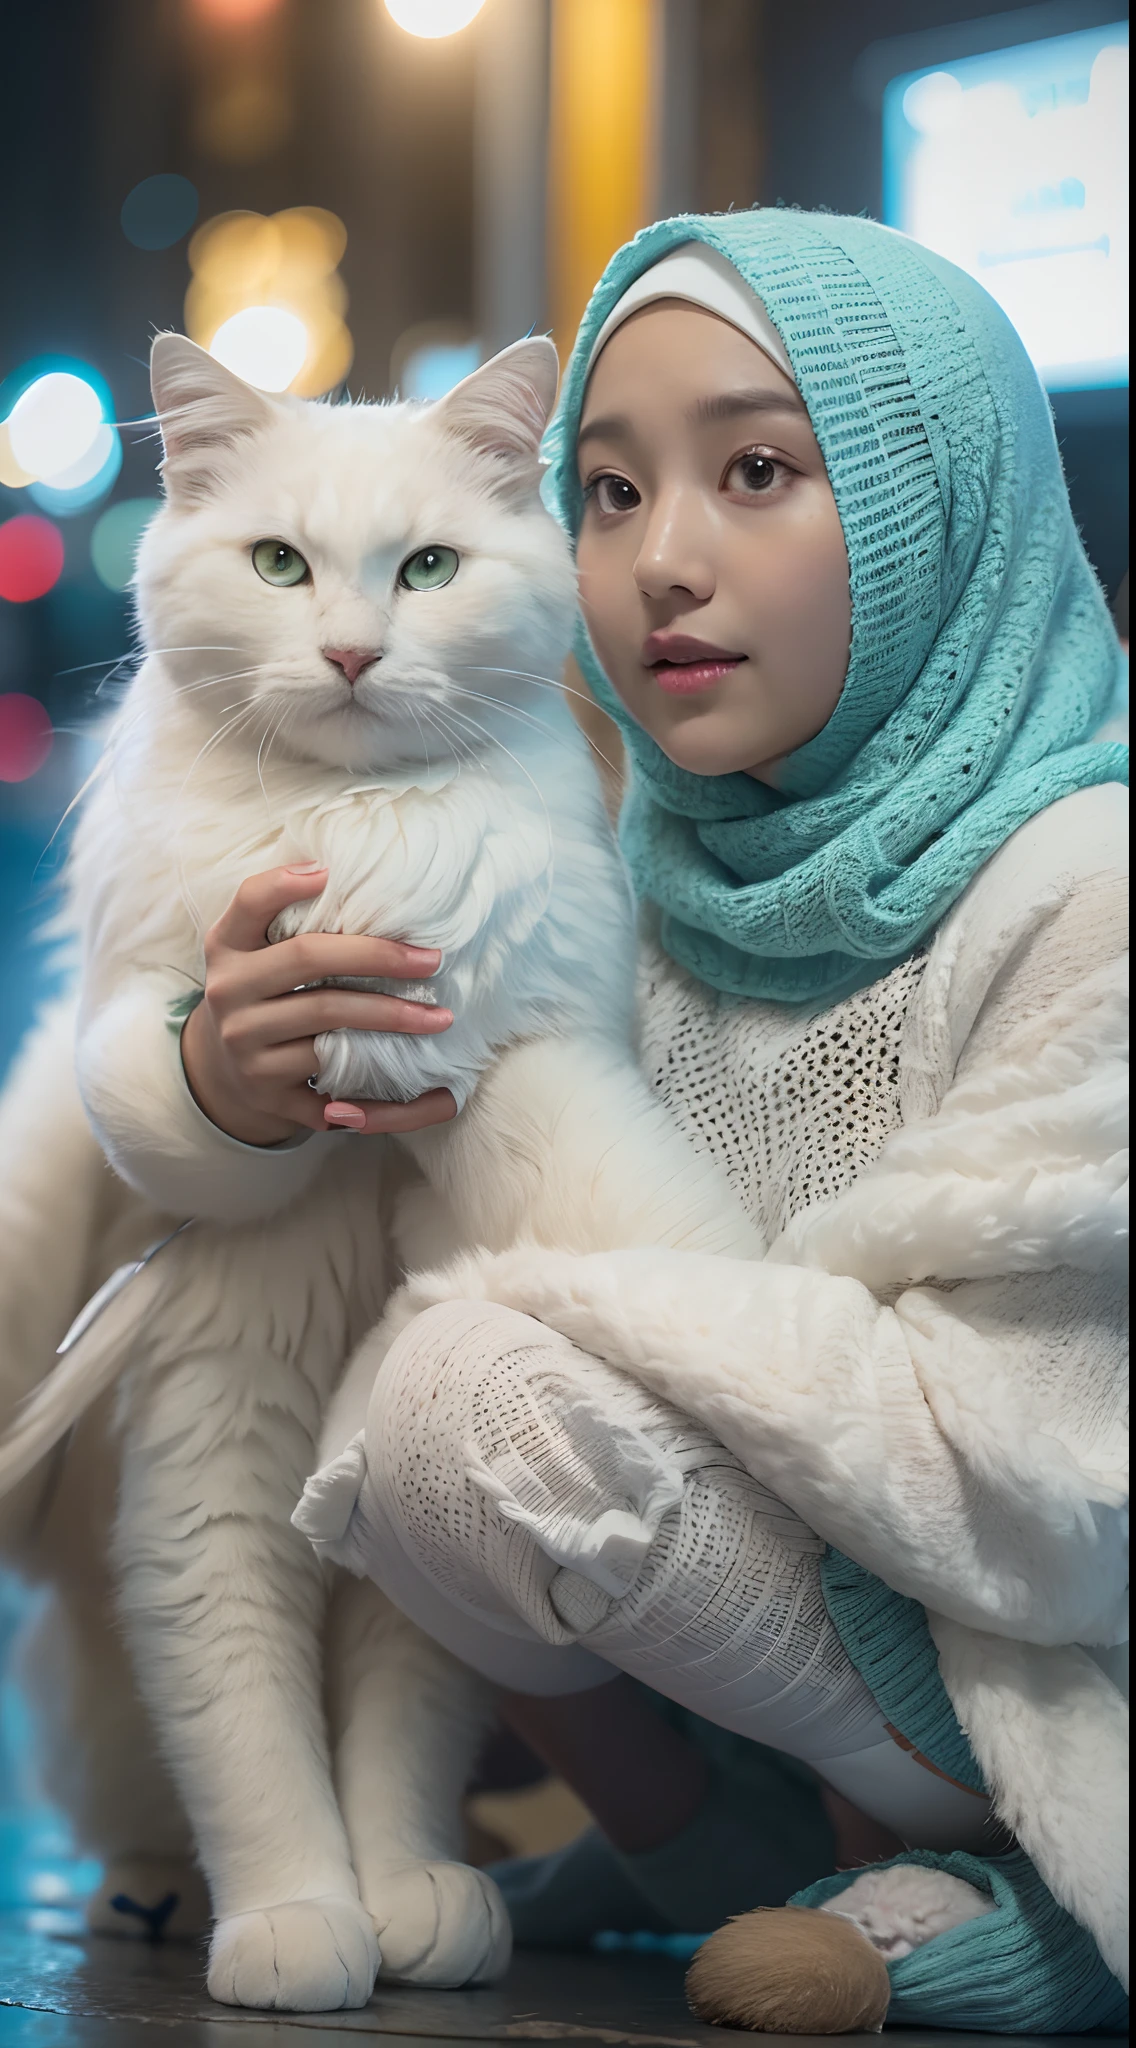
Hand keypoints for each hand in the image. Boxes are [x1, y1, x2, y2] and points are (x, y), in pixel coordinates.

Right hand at [180, 863, 458, 1144]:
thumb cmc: (261, 991)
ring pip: (329, 1023)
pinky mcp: (268, 1091)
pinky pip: (333, 1091)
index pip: (249, 901)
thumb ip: (285, 912)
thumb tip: (340, 870)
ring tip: (440, 1017)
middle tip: (432, 961)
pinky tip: (428, 1090)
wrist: (222, 1069)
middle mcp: (229, 993)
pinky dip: (383, 1094)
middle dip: (379, 957)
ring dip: (393, 1019)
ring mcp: (246, 1046)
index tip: (331, 873)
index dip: (285, 884)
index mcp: (228, 946)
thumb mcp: (254, 947)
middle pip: (309, 959)